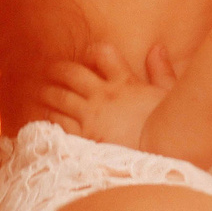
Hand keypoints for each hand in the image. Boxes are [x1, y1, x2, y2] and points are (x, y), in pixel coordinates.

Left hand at [35, 41, 178, 148]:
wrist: (158, 162)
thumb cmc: (168, 130)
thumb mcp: (170, 97)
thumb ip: (162, 71)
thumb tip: (156, 48)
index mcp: (125, 83)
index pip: (103, 54)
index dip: (93, 51)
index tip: (88, 56)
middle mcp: (104, 96)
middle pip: (72, 73)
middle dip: (58, 69)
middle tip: (50, 70)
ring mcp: (90, 116)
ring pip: (59, 96)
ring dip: (47, 92)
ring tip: (41, 91)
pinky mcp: (82, 137)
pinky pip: (57, 122)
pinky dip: (48, 116)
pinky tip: (44, 116)